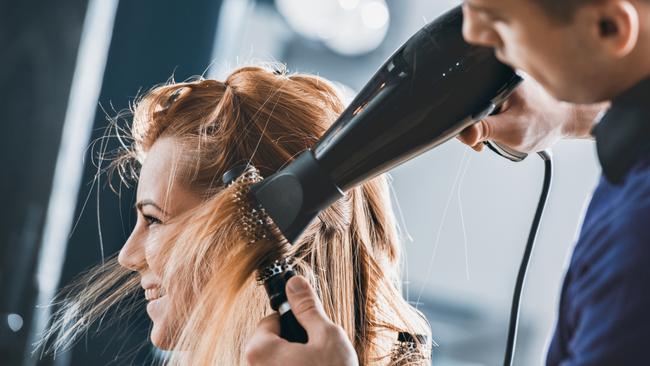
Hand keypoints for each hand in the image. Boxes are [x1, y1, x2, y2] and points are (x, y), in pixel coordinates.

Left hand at [245, 276, 358, 365]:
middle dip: (291, 347)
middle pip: (268, 345)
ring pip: (274, 363)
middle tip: (315, 358)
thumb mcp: (327, 336)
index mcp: (259, 351)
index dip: (293, 324)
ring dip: (292, 364)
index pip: (269, 321)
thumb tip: (295, 282)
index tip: (309, 335)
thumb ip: (308, 308)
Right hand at [458, 77, 606, 152]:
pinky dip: (492, 120)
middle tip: (488, 138)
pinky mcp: (505, 92)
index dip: (464, 122)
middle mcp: (499, 78)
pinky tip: (503, 124)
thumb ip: (485, 130)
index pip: (465, 100)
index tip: (472, 137)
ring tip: (500, 130)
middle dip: (475, 126)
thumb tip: (465, 134)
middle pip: (470, 104)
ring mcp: (502, 85)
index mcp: (498, 80)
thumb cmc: (546, 122)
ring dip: (484, 124)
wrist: (565, 122)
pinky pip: (487, 107)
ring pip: (478, 108)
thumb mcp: (511, 130)